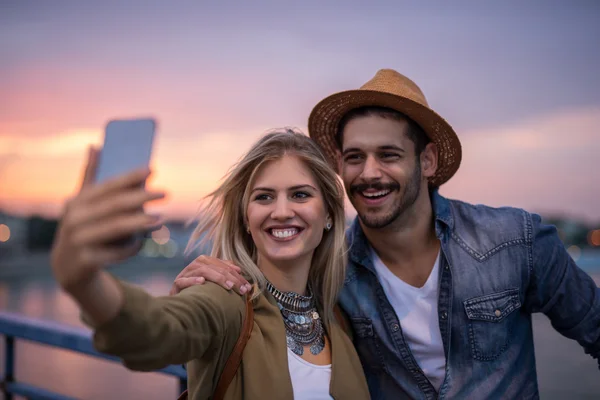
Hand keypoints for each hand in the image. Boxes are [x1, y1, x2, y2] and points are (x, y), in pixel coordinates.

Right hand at [50, 146, 165, 293]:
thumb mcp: (82, 202)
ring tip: (161, 218)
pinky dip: (131, 247)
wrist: (66, 266)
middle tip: (165, 193)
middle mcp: (75, 219)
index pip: (108, 186)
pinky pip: (116, 253)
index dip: (130, 177)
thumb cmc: (82, 226)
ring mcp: (78, 240)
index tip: (152, 170)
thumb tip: (95, 145)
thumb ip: (90, 176)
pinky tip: (142, 242)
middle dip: (141, 198)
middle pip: (115, 205)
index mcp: (78, 201)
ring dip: (140, 222)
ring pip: (116, 228)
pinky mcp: (85, 261)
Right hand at [170, 255, 250, 295]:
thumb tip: (238, 269)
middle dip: (232, 278)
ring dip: (217, 278)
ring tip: (229, 286)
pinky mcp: (176, 284)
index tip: (248, 287)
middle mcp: (195, 264)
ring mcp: (185, 274)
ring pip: (202, 271)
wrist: (178, 299)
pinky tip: (202, 282)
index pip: (224, 266)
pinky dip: (192, 280)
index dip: (237, 276)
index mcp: (205, 261)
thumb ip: (223, 272)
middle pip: (216, 268)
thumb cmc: (198, 289)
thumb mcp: (212, 280)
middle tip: (243, 290)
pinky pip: (184, 281)